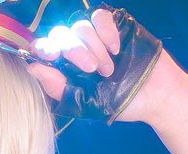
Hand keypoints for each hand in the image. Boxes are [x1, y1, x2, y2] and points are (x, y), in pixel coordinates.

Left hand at [26, 6, 187, 128]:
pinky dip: (105, 32)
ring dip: (94, 47)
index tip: (52, 55)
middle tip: (93, 69)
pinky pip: (99, 17)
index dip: (43, 48)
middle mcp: (77, 49)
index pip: (43, 50)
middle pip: (61, 35)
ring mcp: (95, 36)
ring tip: (109, 68)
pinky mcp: (113, 25)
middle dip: (74, 51)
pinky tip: (115, 48)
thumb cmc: (118, 102)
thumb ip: (58, 87)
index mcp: (65, 68)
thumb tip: (32, 68)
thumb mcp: (84, 102)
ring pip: (79, 26)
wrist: (154, 96)